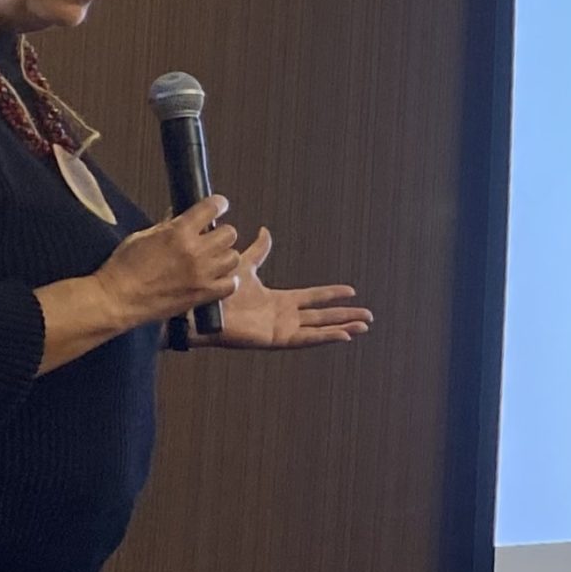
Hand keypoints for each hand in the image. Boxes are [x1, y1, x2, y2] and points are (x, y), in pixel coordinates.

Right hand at [97, 195, 239, 326]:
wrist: (118, 299)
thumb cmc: (123, 268)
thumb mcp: (142, 236)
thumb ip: (166, 225)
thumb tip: (178, 215)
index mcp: (178, 232)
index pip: (212, 208)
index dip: (218, 204)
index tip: (219, 206)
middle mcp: (195, 251)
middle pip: (229, 233)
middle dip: (221, 232)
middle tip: (212, 237)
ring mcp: (202, 274)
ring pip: (233, 257)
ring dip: (225, 256)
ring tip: (214, 259)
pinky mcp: (203, 294)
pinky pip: (231, 283)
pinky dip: (227, 280)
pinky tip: (217, 278)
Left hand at [199, 227, 370, 349]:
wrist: (202, 310)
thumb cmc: (218, 292)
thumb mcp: (244, 266)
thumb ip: (258, 251)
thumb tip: (265, 231)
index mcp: (279, 300)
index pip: (313, 297)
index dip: (332, 294)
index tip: (352, 291)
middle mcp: (284, 316)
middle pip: (323, 315)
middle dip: (346, 315)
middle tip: (368, 316)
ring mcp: (282, 329)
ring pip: (320, 328)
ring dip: (342, 327)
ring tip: (363, 326)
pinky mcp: (276, 340)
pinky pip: (306, 339)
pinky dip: (325, 337)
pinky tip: (344, 335)